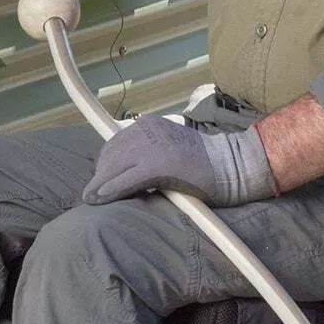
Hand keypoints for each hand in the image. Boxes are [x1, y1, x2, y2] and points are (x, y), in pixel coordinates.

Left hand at [82, 114, 276, 208]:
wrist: (232, 166)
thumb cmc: (203, 164)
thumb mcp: (168, 147)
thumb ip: (145, 153)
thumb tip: (119, 171)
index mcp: (149, 124)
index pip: (115, 143)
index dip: (104, 164)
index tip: (98, 181)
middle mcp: (147, 129)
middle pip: (111, 154)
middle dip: (99, 176)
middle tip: (91, 195)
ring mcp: (153, 145)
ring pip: (114, 166)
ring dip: (100, 184)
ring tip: (91, 200)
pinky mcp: (158, 164)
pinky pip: (126, 179)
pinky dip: (110, 189)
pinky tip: (99, 199)